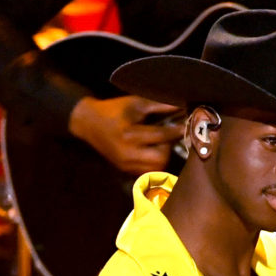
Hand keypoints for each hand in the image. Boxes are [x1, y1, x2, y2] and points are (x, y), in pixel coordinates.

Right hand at [68, 95, 183, 173]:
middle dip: (168, 147)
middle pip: (161, 158)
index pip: (161, 136)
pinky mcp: (125, 170)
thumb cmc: (114, 110)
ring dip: (163, 156)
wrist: (89, 123)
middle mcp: (126, 153)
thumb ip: (159, 106)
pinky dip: (155, 163)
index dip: (176, 131)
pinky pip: (148, 172)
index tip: (186, 126)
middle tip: (167, 137)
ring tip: (159, 144)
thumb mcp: (135, 103)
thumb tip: (181, 106)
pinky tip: (152, 152)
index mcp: (128, 134)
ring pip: (157, 168)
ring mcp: (125, 164)